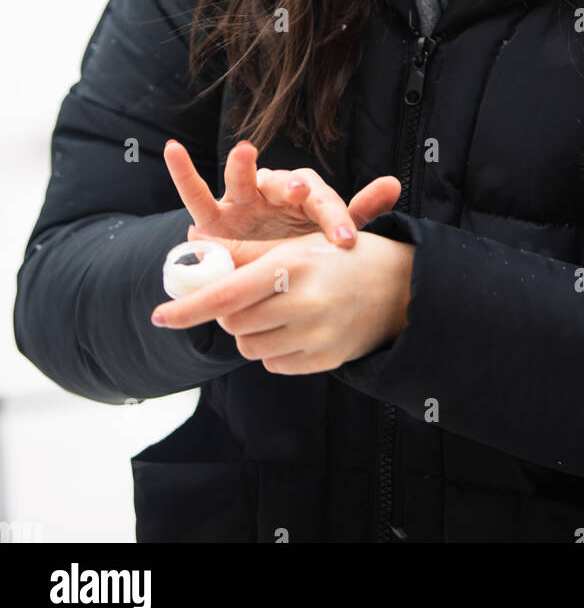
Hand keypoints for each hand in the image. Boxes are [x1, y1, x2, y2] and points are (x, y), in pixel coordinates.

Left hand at [150, 230, 415, 372]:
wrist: (400, 287)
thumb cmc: (343, 256)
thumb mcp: (298, 244)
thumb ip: (248, 250)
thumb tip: (199, 245)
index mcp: (292, 267)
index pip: (226, 294)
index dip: (189, 307)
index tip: (160, 315)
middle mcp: (302, 305)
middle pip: (233, 321)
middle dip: (230, 309)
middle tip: (250, 293)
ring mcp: (313, 338)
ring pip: (249, 345)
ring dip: (250, 329)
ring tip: (277, 308)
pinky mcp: (322, 362)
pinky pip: (273, 362)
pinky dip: (274, 347)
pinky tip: (297, 326)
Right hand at [163, 138, 400, 247]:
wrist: (263, 274)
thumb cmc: (300, 248)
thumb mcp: (330, 236)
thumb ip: (359, 212)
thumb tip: (394, 183)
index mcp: (306, 198)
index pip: (323, 201)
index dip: (335, 219)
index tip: (347, 241)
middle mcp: (274, 192)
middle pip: (285, 183)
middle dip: (293, 186)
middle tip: (301, 191)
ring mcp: (242, 201)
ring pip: (243, 179)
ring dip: (243, 166)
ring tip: (245, 152)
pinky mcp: (213, 218)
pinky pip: (195, 194)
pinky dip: (182, 172)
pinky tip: (173, 150)